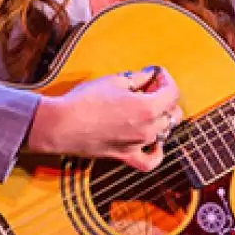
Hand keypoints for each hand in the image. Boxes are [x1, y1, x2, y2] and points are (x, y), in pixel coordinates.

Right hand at [26, 66, 183, 172]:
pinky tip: (154, 142)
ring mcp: (138, 145)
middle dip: (164, 96)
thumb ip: (137, 79)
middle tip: (149, 87)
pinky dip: (157, 152)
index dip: (166, 79)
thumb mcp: (114, 81)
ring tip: (145, 107)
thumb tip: (149, 75)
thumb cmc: (85, 101)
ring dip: (160, 118)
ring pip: (164, 132)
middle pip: (171, 112)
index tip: (156, 74)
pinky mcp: (126, 156)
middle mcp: (148, 129)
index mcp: (148, 108)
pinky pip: (150, 160)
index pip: (172, 92)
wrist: (61, 125)